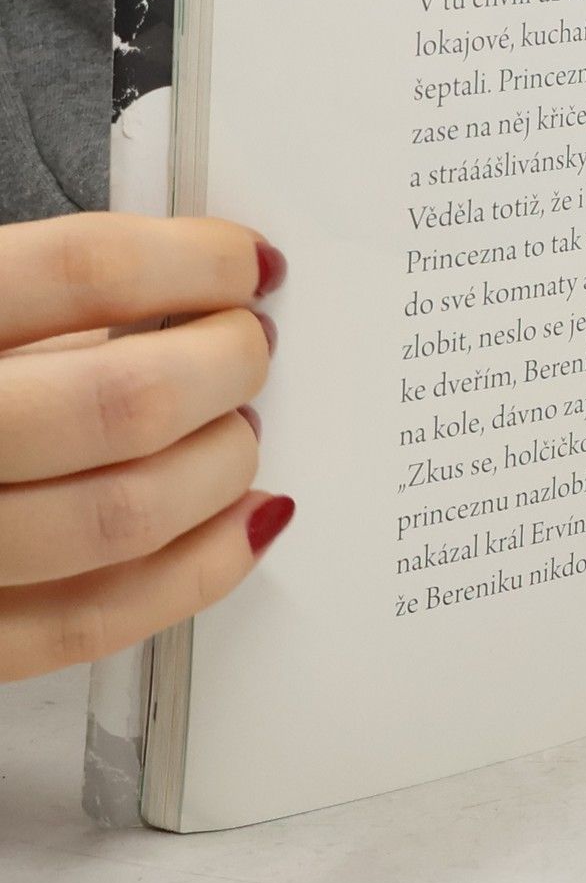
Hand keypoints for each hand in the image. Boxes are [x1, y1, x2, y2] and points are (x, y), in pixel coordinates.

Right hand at [0, 214, 288, 681]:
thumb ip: (38, 300)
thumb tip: (191, 294)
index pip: (82, 269)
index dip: (194, 261)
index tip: (246, 263)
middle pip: (118, 401)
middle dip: (224, 366)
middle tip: (250, 345)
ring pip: (120, 516)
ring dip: (220, 465)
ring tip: (239, 428)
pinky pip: (90, 621)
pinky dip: (198, 569)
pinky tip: (244, 521)